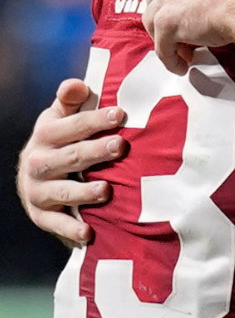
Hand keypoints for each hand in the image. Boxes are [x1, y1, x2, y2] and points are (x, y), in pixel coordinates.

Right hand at [15, 79, 125, 245]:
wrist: (32, 179)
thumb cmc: (58, 142)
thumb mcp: (58, 118)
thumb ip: (69, 101)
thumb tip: (77, 84)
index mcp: (45, 135)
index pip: (70, 126)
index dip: (94, 120)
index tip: (120, 115)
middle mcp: (38, 162)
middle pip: (69, 157)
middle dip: (94, 151)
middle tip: (119, 146)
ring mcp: (39, 190)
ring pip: (62, 190)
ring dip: (83, 191)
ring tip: (106, 190)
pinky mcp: (42, 214)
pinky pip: (55, 223)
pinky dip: (70, 228)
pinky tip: (88, 233)